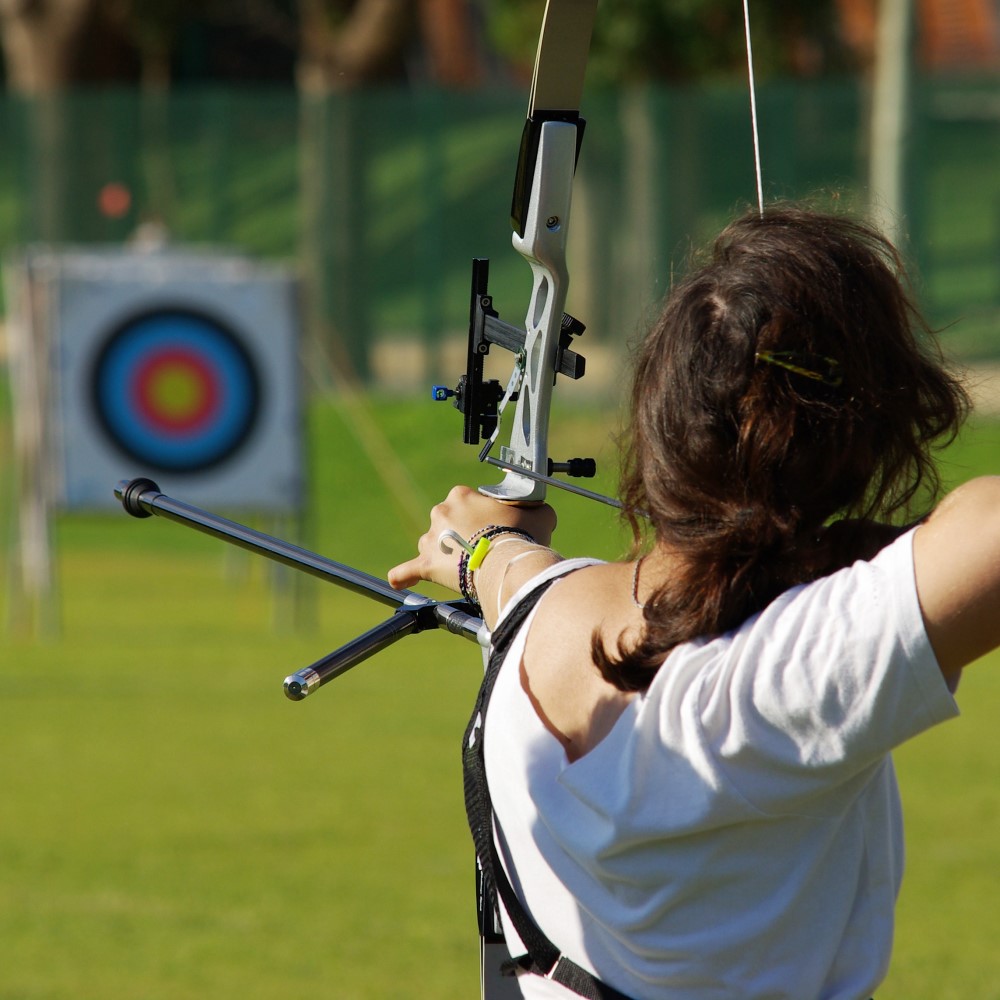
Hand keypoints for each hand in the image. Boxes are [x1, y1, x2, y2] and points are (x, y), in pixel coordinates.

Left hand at [387, 485, 556, 592]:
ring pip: (433, 546)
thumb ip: (533, 508)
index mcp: (462, 495)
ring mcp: (431, 539)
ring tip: (464, 568)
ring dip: (444, 555)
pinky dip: (404, 575)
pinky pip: (408, 570)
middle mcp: (441, 512)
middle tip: (483, 550)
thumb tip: (539, 512)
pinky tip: (400, 580)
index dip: (481, 518)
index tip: (493, 529)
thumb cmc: (521, 536)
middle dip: (462, 535)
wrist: (507, 562)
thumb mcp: (538, 512)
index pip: (467, 503)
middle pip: (448, 523)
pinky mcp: (427, 565)